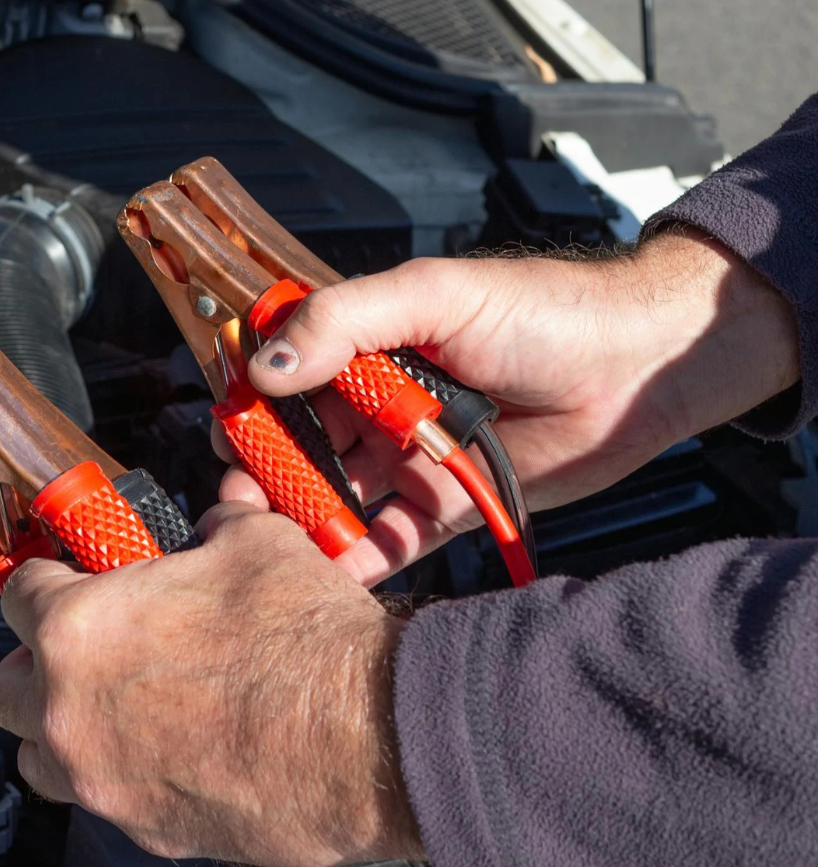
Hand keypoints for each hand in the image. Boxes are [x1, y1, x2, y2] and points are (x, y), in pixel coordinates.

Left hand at [0, 501, 424, 866]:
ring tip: (112, 706)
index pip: (16, 595)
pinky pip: (106, 799)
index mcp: (78, 629)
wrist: (370, 737)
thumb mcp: (255, 543)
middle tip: (78, 646)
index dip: (42, 578)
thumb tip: (215, 524)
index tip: (58, 578)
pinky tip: (172, 749)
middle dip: (33, 663)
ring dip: (62, 729)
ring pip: (39, 758)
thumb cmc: (309, 644)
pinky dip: (123, 773)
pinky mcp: (147, 830)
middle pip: (4, 688)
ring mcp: (104, 780)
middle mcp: (71, 712)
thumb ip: (212, 530)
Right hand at [223, 230, 797, 584]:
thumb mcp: (435, 295)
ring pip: (335, 495)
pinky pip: (388, 538)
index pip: (285, 376)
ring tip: (276, 545)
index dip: (251, 405)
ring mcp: (407, 456)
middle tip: (241, 503)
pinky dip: (356, 557)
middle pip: (299, 444)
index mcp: (366, 343)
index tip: (229, 434)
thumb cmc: (544, 312)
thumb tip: (267, 365)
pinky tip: (331, 571)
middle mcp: (377, 403)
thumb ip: (346, 321)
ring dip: (303, 519)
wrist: (637, 368)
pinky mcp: (443, 505)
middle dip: (266, 473)